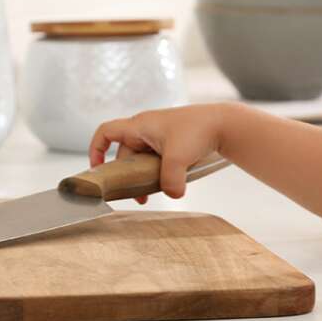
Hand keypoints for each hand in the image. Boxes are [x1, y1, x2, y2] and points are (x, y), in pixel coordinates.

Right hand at [89, 103, 233, 203]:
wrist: (225, 124)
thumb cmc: (199, 130)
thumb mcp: (180, 158)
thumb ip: (170, 180)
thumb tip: (171, 195)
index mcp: (140, 126)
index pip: (106, 132)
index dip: (96, 150)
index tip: (97, 170)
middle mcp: (146, 130)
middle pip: (125, 154)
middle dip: (126, 176)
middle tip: (135, 196)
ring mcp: (160, 137)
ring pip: (142, 160)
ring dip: (143, 178)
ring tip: (149, 196)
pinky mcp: (172, 144)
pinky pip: (157, 161)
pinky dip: (158, 174)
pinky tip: (169, 186)